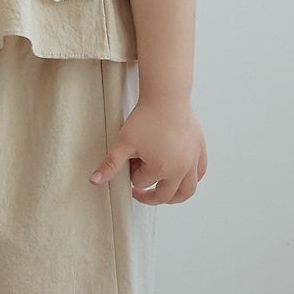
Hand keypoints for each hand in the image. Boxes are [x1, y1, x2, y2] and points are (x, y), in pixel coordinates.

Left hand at [89, 96, 207, 204]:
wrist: (166, 96)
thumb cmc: (146, 118)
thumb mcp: (123, 143)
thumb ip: (110, 165)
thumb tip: (94, 181)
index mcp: (162, 169)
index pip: (142, 183)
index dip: (132, 173)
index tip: (130, 159)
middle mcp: (181, 169)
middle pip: (165, 195)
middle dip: (150, 196)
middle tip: (139, 193)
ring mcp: (193, 160)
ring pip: (187, 190)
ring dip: (175, 197)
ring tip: (163, 193)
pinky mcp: (199, 150)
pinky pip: (199, 172)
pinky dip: (191, 179)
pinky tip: (182, 176)